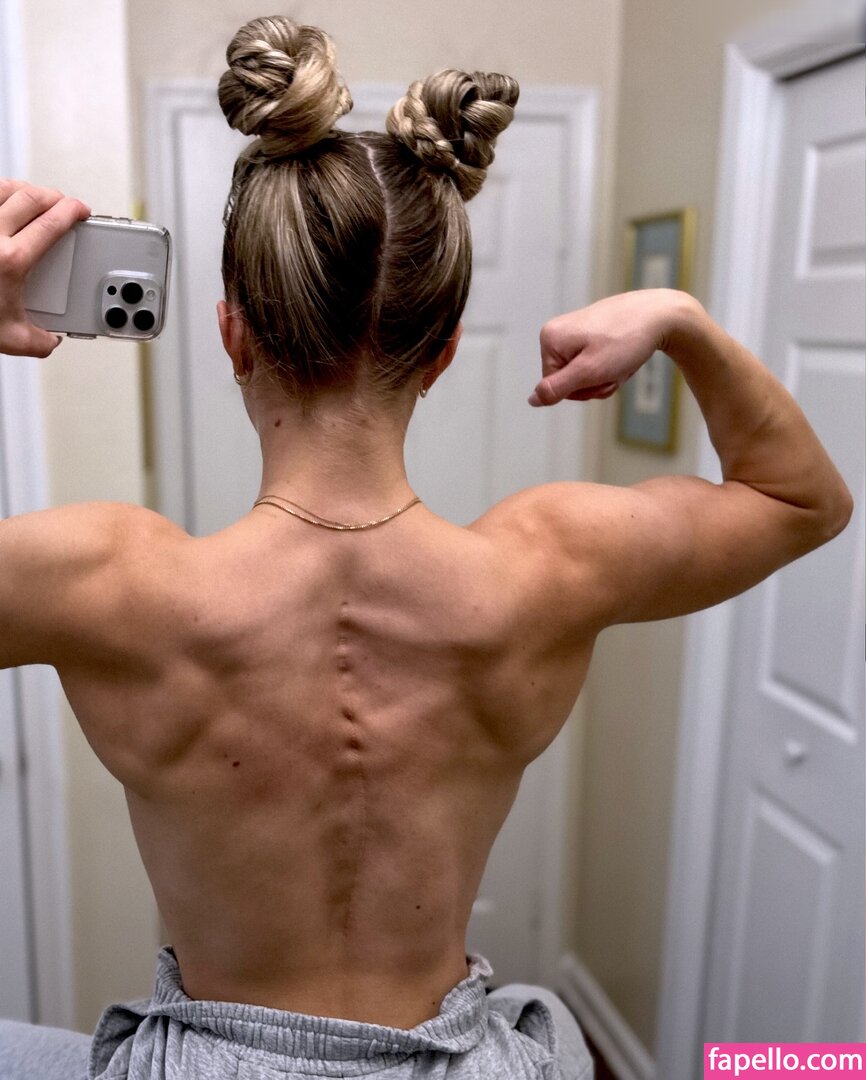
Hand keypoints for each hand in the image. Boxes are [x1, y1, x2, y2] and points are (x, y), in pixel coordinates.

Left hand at [0, 180, 89, 357]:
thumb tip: (48, 340)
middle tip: (62, 203)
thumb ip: (39, 341)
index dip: (71, 211)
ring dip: (24, 189)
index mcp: (11, 260)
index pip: (51, 223)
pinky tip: (2, 200)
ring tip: (33, 197)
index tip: (79, 210)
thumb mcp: (9, 338)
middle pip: (31, 198)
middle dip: (53, 196)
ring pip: (3, 188)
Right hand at [529, 289, 697, 405]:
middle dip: (594, 383)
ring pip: (585, 375)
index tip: (601, 375)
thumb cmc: (626, 340)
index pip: (553, 387)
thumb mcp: (589, 372)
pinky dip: (611, 366)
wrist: (661, 315)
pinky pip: (595, 363)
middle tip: (614, 369)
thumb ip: (557, 389)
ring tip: (621, 362)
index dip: (580, 389)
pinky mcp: (592, 333)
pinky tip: (624, 356)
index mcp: (550, 339)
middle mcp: (558, 333)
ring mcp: (575, 332)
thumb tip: (532, 399)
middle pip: (568, 381)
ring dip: (606, 376)